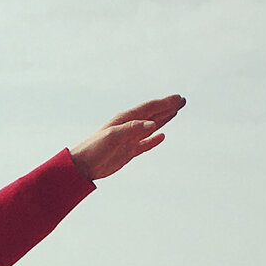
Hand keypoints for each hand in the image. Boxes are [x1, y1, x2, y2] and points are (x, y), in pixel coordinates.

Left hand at [69, 95, 184, 181]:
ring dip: (163, 119)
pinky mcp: (128, 151)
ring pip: (151, 127)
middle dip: (167, 107)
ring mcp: (129, 139)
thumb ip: (133, 129)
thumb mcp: (113, 137)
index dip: (165, 103)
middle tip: (182, 101)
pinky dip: (154, 140)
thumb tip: (153, 125)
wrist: (82, 166)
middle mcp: (129, 127)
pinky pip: (145, 144)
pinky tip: (161, 137)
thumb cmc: (94, 148)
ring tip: (175, 112)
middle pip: (153, 114)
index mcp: (125, 119)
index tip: (178, 99)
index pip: (149, 108)